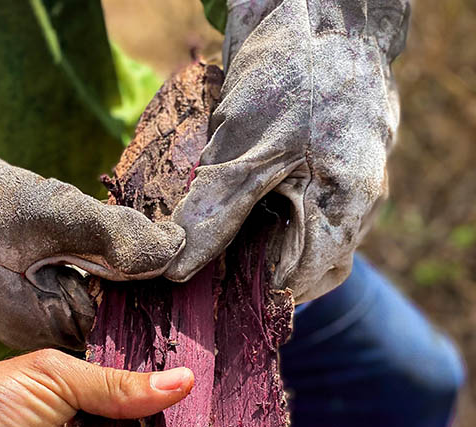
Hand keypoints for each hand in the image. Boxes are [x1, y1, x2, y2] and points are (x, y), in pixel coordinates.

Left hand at [166, 0, 409, 301]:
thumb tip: (177, 271)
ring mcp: (349, 186)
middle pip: (306, 270)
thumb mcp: (242, 153)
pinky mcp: (335, 167)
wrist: (319, 8)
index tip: (206, 290)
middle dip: (257, 274)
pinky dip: (273, 218)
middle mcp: (355, 207)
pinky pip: (307, 211)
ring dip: (264, 247)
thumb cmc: (289, 76)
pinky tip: (239, 210)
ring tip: (219, 243)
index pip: (296, 284)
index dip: (250, 292)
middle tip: (209, 273)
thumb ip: (214, 217)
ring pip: (306, 242)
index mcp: (343, 212)